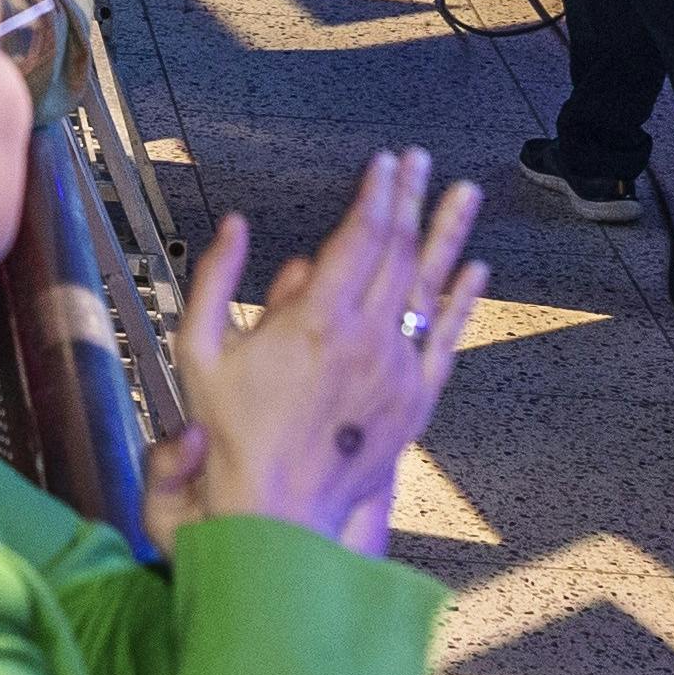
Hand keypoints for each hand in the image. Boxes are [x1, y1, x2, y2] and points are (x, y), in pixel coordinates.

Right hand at [159, 151, 486, 546]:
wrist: (275, 512)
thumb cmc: (230, 434)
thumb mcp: (198, 351)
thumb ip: (214, 280)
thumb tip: (236, 225)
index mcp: (315, 319)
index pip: (360, 236)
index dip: (376, 193)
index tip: (385, 162)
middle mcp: (366, 338)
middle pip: (399, 250)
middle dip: (410, 198)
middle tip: (420, 162)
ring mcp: (397, 370)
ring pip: (430, 286)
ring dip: (447, 233)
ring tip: (464, 192)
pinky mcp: (414, 401)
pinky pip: (447, 340)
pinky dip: (464, 301)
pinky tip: (475, 270)